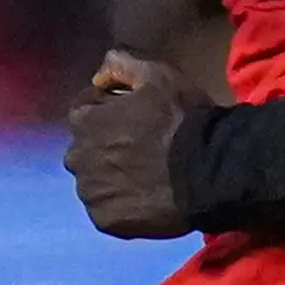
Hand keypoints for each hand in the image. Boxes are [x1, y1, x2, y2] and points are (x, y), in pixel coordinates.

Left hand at [63, 49, 199, 238]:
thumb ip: (122, 62)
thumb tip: (101, 70)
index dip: (108, 113)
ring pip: (95, 182)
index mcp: (83, 122)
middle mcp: (76, 158)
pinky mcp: (105, 222)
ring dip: (112, 177)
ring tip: (145, 177)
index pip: (84, 113)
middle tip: (141, 150)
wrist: (208, 171)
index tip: (133, 118)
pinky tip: (145, 198)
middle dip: (106, 147)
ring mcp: (90, 194)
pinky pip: (108, 210)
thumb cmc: (182, 119)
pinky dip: (121, 205)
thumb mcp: (157, 74)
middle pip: (86, 150)